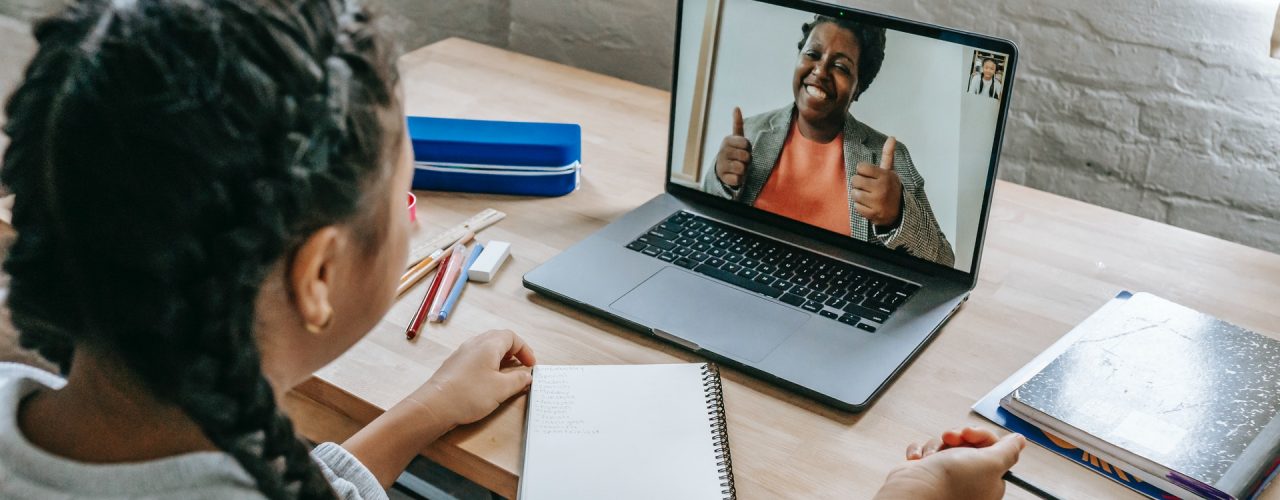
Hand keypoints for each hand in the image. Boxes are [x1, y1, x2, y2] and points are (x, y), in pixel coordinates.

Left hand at [405, 329, 535, 427]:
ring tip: (507, 373)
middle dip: (513, 351)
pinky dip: (487, 364)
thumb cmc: (469, 394)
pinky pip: (475, 358)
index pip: (512, 337)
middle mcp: (474, 344)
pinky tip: (488, 380)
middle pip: (498, 339)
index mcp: (488, 345)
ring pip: (486, 348)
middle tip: (521, 365)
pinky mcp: (454, 365)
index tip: (531, 365)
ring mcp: (462, 354)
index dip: (524, 349)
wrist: (435, 406)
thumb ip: (518, 380)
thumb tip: (527, 376)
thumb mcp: (502, 389)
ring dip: (500, 357)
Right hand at [715, 107, 751, 188]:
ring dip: (744, 170)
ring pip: (743, 168)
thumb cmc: (734, 152)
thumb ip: (737, 124)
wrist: (722, 170)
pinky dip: (739, 179)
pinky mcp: (723, 177)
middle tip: (741, 160)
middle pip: (746, 156)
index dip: (748, 148)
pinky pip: (738, 179)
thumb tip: (736, 107)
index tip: (743, 149)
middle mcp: (722, 151)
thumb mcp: (736, 139)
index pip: (747, 144)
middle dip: (747, 160)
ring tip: (738, 168)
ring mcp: (721, 165)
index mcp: (727, 140)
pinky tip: (734, 175)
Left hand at [853, 137, 903, 227]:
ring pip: (854, 193)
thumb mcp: (890, 171)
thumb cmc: (890, 188)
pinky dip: (860, 206)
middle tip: (866, 186)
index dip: (862, 171)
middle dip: (858, 183)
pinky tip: (868, 205)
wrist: (899, 211)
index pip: (861, 167)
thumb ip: (888, 155)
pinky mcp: (873, 214)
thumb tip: (892, 137)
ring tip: (867, 196)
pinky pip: (856, 207)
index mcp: (884, 175)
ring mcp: (877, 202)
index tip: (868, 175)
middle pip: (855, 180)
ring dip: (858, 195)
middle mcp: (881, 188)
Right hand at [873, 427, 1024, 499]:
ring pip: (945, 445)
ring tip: (933, 456)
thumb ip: (1008, 450)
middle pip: (968, 444)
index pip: (992, 448)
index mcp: (990, 479)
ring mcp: (947, 476)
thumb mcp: (991, 462)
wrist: (915, 491)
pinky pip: (926, 452)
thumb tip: (1020, 441)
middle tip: (951, 438)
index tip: (970, 434)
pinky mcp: (927, 472)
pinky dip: (921, 452)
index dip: (980, 436)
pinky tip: (920, 460)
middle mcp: (970, 479)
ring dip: (937, 445)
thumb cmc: (951, 483)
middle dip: (956, 437)